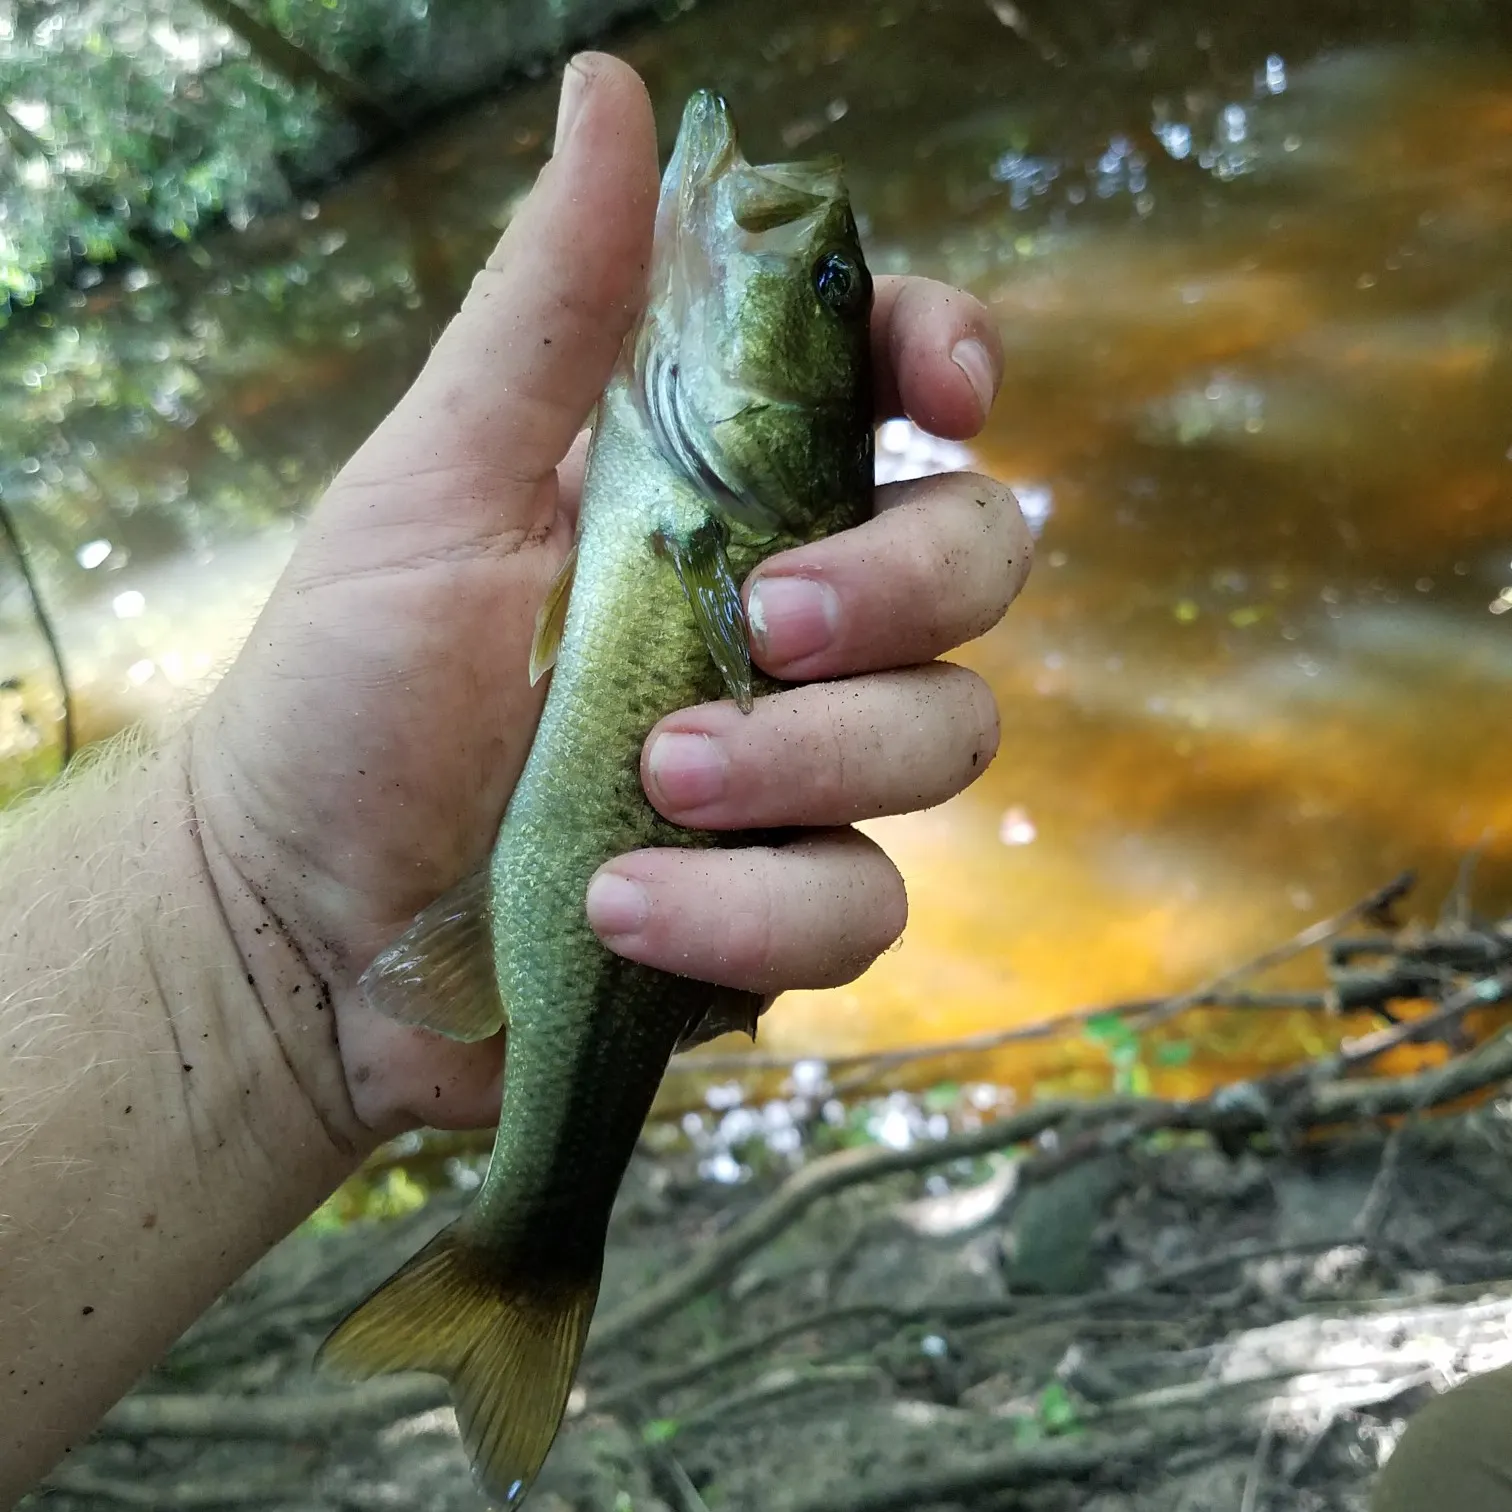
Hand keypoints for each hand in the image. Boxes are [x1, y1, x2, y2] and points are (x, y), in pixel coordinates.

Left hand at [189, 53, 1031, 1142]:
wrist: (295, 922)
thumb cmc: (349, 691)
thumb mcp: (435, 486)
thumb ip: (549, 313)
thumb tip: (613, 92)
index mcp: (718, 500)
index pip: (893, 401)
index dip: (948, 363)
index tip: (941, 385)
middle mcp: (784, 628)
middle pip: (973, 563)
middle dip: (898, 584)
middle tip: (762, 619)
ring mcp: (797, 775)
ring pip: (944, 740)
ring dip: (807, 761)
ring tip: (649, 778)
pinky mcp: (779, 910)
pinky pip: (858, 907)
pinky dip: (751, 911)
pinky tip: (622, 906)